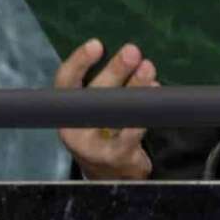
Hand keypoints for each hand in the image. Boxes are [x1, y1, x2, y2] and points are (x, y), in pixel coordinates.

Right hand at [54, 39, 158, 179]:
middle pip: (94, 94)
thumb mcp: (98, 108)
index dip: (79, 62)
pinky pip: (132, 132)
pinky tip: (153, 96)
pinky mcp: (116, 155)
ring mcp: (94, 145)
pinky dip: (144, 113)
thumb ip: (111, 84)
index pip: (66, 82)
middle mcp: (75, 129)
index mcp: (67, 111)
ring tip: (148, 69)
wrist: (111, 174)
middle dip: (115, 71)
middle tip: (133, 51)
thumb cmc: (105, 130)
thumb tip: (134, 56)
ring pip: (115, 112)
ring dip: (134, 88)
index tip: (96, 44)